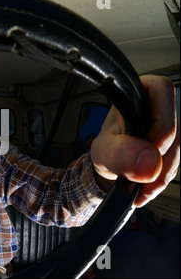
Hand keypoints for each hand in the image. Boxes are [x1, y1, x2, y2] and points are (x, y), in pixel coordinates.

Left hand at [91, 75, 179, 206]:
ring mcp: (169, 127)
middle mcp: (158, 107)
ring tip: (139, 185)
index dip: (160, 123)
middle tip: (140, 173)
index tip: (149, 150)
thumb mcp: (104, 151)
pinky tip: (146, 187)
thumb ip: (121, 154)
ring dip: (160, 174)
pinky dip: (161, 180)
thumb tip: (148, 163)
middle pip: (175, 127)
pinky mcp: (174, 146)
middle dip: (159, 157)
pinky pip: (176, 164)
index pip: (161, 91)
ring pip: (178, 149)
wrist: (110, 167)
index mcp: (137, 94)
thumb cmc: (107, 147)